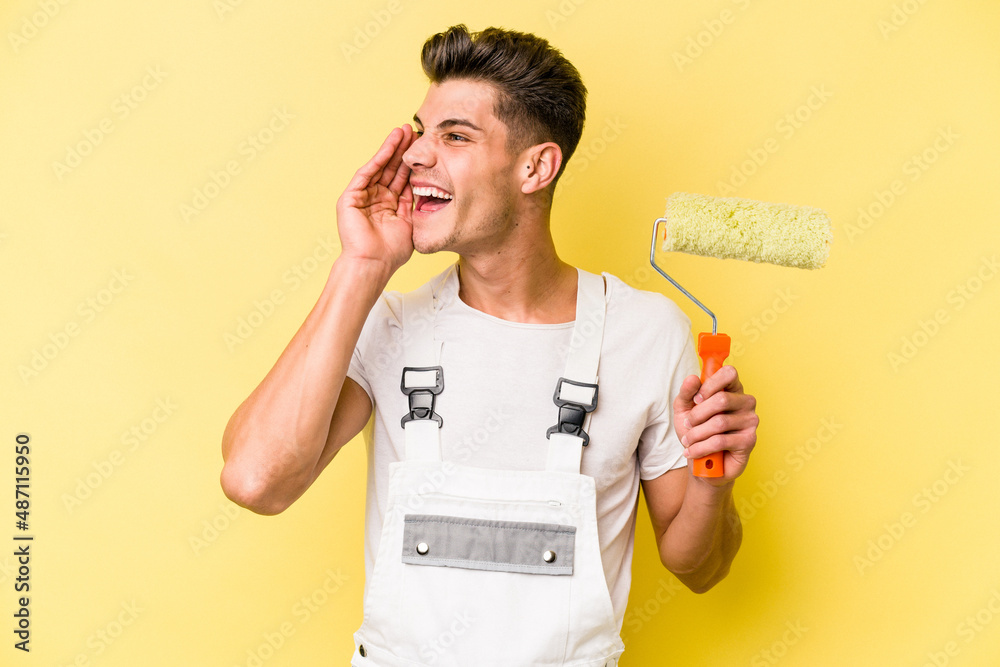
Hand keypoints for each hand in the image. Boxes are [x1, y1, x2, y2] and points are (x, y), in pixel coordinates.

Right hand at [335, 125, 416, 274]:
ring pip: (380, 166)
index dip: (413, 163)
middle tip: (415, 130)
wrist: (373, 263)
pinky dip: (380, 157)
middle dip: (403, 150)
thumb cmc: (392, 252)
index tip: (425, 147)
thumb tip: (428, 187)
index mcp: (390, 206)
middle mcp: (376, 198)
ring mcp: (362, 196)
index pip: (402, 178)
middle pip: (391, 168)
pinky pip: (367, 172)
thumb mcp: (410, 222)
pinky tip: (391, 144)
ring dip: (392, 148)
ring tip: (404, 131)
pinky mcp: (351, 196)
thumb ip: (415, 203)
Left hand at [673, 365, 757, 485]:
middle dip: (698, 414)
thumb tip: (692, 378)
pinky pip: (721, 441)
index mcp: (732, 389)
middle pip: (722, 399)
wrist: (701, 462)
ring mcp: (750, 421)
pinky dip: (701, 447)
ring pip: (719, 422)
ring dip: (697, 434)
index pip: (729, 373)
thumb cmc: (695, 432)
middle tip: (688, 424)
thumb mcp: (684, 410)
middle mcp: (746, 402)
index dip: (710, 384)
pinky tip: (692, 452)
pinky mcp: (749, 441)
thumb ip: (686, 393)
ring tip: (688, 441)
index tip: (696, 398)